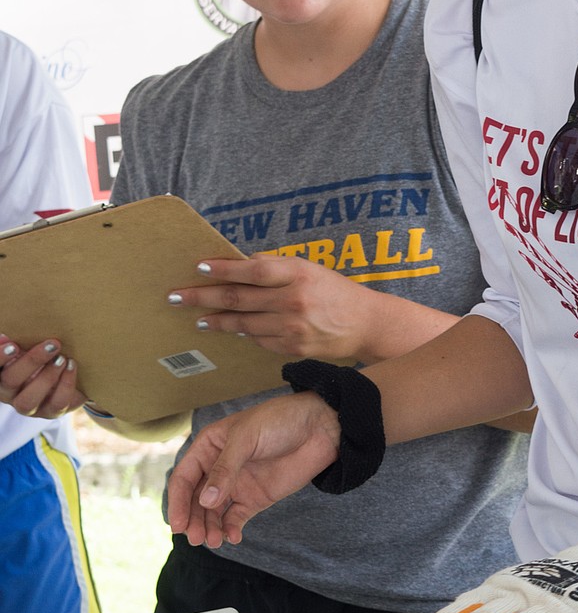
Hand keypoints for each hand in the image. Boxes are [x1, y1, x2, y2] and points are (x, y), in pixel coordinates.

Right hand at [0, 336, 86, 417]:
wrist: (66, 376)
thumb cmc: (41, 357)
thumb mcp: (28, 347)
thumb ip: (19, 342)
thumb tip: (5, 336)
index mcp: (0, 374)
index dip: (0, 357)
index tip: (13, 344)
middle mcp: (10, 394)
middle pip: (10, 381)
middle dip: (32, 361)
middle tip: (53, 345)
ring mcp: (30, 407)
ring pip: (29, 400)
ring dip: (47, 378)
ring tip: (63, 358)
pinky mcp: (51, 412)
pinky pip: (57, 404)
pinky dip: (66, 385)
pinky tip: (72, 366)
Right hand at [166, 391, 340, 548]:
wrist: (319, 427)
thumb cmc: (279, 421)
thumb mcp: (246, 438)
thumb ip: (225, 469)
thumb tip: (206, 501)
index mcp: (209, 447)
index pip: (184, 478)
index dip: (177, 501)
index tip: (178, 524)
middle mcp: (219, 468)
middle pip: (195, 500)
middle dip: (193, 520)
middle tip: (196, 538)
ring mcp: (237, 484)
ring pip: (213, 513)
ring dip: (210, 528)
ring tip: (214, 541)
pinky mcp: (256, 498)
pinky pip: (236, 518)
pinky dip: (231, 529)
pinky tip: (233, 537)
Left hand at [168, 255, 373, 359]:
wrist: (365, 323)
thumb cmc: (334, 291)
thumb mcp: (310, 269)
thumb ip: (276, 267)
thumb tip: (242, 264)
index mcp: (297, 273)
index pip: (251, 271)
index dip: (222, 269)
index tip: (198, 267)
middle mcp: (293, 301)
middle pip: (238, 299)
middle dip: (203, 298)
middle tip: (177, 297)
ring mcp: (292, 328)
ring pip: (243, 324)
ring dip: (217, 321)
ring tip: (199, 319)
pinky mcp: (293, 348)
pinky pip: (260, 340)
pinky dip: (246, 334)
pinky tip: (235, 330)